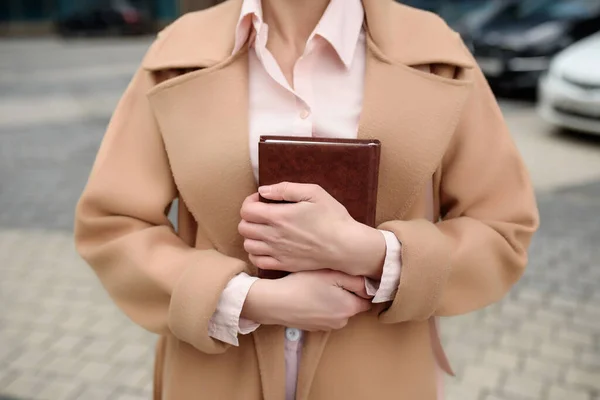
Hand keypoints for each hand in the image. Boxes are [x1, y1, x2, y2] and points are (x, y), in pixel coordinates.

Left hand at [238, 182, 385, 277]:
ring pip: (247, 245)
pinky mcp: (284, 264)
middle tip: (262, 214)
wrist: (345, 246)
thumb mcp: (314, 193)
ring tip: (263, 229)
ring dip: (251, 235)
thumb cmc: (332, 218)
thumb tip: (264, 190)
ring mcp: (277, 252)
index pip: (246, 210)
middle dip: (249, 217)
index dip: (250, 202)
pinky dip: (255, 253)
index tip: (262, 200)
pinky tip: (265, 246)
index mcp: (279, 216)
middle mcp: (274, 236)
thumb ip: (286, 188)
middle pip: (243, 227)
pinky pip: (257, 261)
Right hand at [241, 270, 372, 329]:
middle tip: (330, 278)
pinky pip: (323, 314)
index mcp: (349, 309)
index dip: (361, 287)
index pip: (366, 300)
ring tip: (317, 286)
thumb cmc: (303, 285)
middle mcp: (341, 322)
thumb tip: (369, 287)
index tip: (350, 276)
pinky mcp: (312, 327)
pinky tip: (307, 295)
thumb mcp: (332, 275)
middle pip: (352, 305)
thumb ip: (356, 281)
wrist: (274, 302)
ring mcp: (325, 326)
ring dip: (332, 299)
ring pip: (337, 309)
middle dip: (346, 293)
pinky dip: (319, 306)